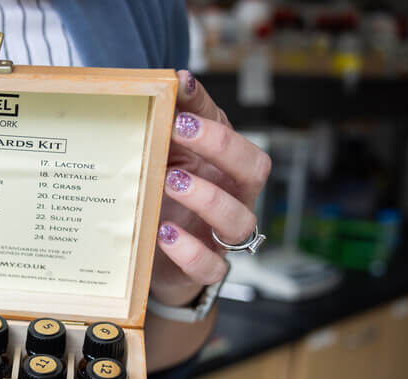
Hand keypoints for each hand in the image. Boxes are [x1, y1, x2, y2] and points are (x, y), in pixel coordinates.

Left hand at [151, 71, 271, 306]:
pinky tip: (164, 232)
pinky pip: (211, 267)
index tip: (180, 105)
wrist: (153, 258)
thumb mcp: (172, 156)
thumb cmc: (167, 198)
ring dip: (207, 198)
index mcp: (228, 171)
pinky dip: (190, 251)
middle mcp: (233, 200)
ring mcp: (220, 237)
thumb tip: (179, 78)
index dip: (216, 125)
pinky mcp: (202, 270)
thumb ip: (180, 120)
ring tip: (170, 181)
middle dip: (220, 148)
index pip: (241, 143)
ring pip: (238, 221)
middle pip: (254, 172)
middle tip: (179, 130)